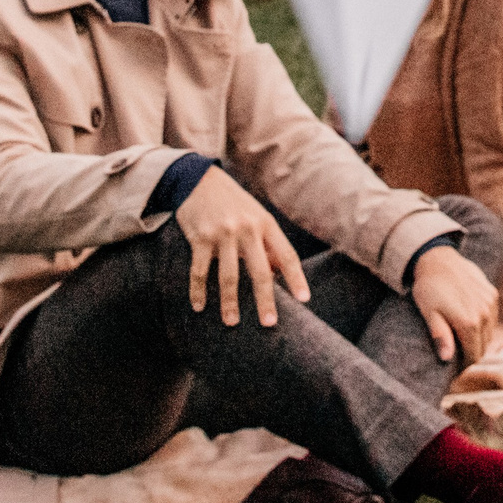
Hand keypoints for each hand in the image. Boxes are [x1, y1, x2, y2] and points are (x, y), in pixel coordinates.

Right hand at [173, 170, 307, 328]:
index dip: (296, 278)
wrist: (197, 179)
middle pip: (260, 271)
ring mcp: (223, 234)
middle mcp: (247, 229)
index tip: (304, 299)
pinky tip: (198, 306)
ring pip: (228, 276)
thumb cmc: (232, 202)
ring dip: (229, 303)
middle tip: (269, 323)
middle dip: (265, 300)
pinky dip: (198, 291)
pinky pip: (200, 271)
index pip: (287, 255)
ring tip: (231, 322)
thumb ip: (267, 243)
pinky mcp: (200, 238)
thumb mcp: (255, 216)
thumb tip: (278, 274)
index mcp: (265, 223)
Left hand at [410, 245, 497, 363]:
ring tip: (463, 339)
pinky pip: (492, 318)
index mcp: (469, 323)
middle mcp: (484, 314)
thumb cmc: (429, 288)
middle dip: (472, 353)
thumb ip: (440, 336)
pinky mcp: (492, 294)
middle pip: (483, 346)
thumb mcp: (429, 313)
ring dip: (479, 339)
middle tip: (457, 355)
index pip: (473, 356)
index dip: (464, 365)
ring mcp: (490, 303)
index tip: (455, 368)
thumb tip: (446, 358)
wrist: (438, 259)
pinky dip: (483, 324)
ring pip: (489, 333)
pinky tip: (470, 321)